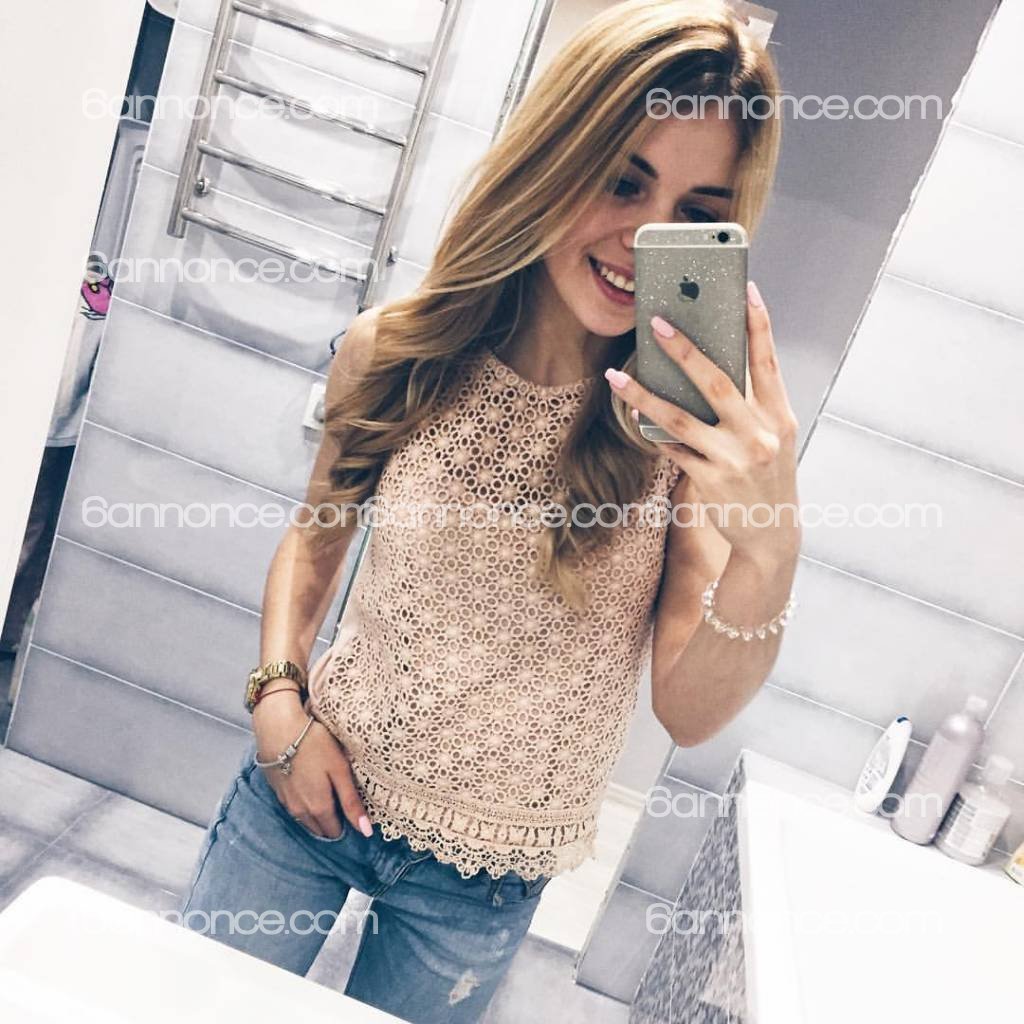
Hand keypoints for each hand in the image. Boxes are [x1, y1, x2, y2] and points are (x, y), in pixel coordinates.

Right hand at [253, 688, 371, 838]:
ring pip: (305, 820)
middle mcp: (300, 812)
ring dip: (317, 816)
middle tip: (343, 806)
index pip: (334, 832)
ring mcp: (286, 802)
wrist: (278, 729)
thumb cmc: (315, 745)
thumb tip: (367, 832)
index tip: (354, 815)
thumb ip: (351, 802)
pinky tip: (309, 789)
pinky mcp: (277, 791)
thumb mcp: (339, 770)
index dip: (346, 826)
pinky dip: (304, 805)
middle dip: (331, 824)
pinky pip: (294, 807)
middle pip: (319, 829)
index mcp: (319, 809)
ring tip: (328, 798)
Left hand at [605, 281, 800, 559]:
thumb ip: (751, 404)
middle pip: (717, 382)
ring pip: (680, 418)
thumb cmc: (768, 475)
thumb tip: (708, 365)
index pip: (768, 361)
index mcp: (780, 416)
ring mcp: (733, 459)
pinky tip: (634, 414)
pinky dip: (653, 431)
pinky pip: (672, 449)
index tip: (746, 289)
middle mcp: (760, 435)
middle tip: (658, 323)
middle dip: (685, 350)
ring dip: (644, 395)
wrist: (773, 533)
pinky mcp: (710, 480)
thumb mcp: (774, 437)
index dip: (758, 324)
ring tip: (617, 376)